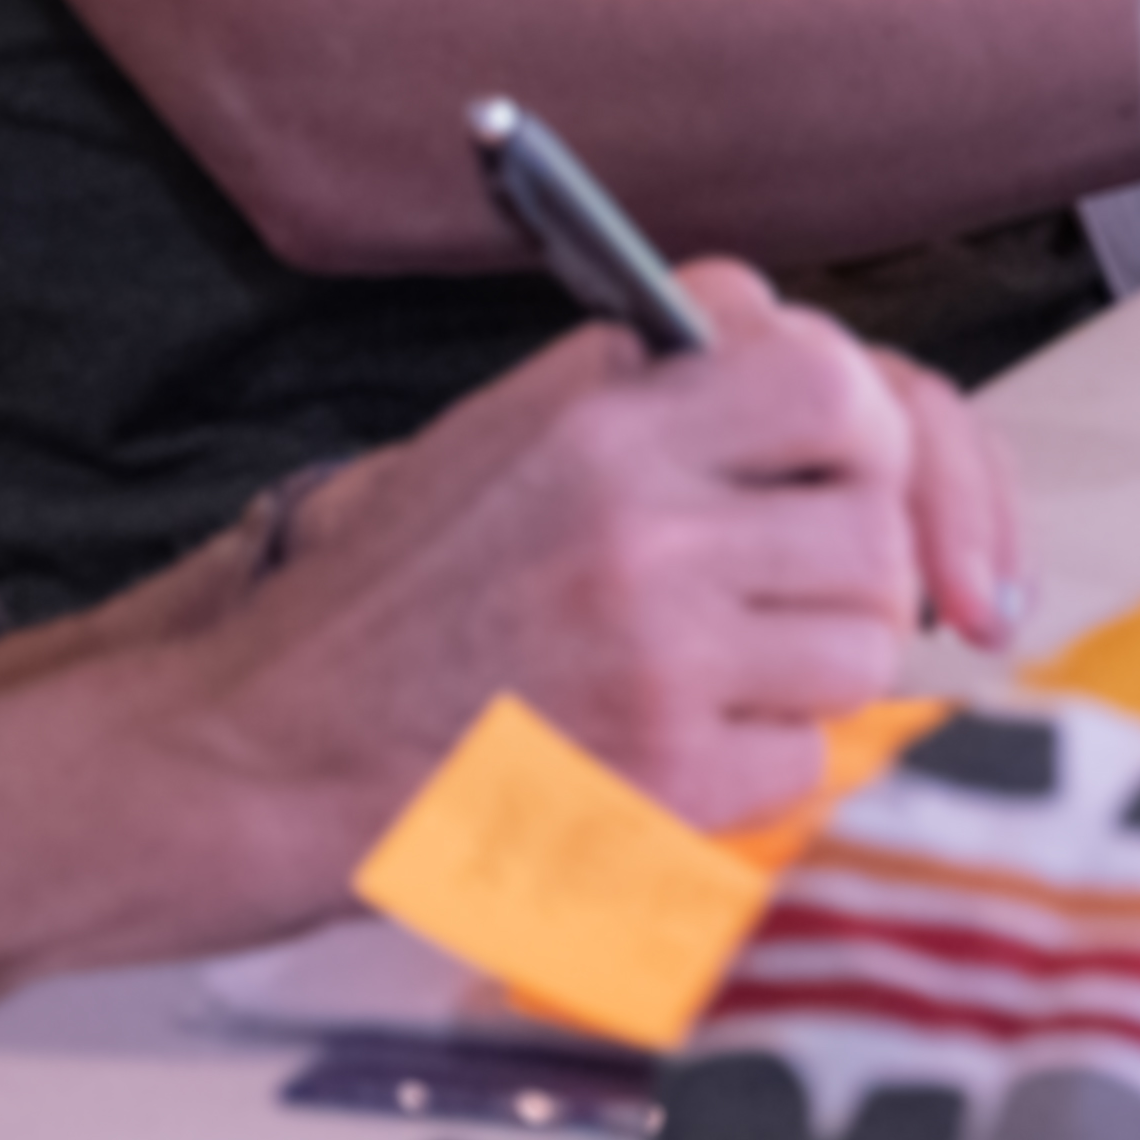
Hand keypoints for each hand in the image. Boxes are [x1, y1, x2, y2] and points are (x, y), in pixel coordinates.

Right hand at [165, 266, 1018, 888]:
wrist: (267, 751)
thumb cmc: (384, 599)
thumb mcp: (501, 431)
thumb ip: (647, 384)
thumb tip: (804, 363)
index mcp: (600, 417)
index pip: (829, 378)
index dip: (864, 425)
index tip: (844, 464)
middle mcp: (638, 523)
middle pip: (873, 523)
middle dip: (857, 561)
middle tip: (795, 586)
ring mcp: (655, 653)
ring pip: (861, 645)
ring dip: (812, 667)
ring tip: (720, 667)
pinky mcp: (658, 776)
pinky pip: (805, 756)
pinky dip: (757, 762)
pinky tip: (670, 744)